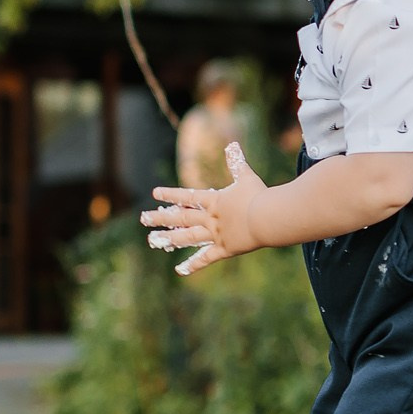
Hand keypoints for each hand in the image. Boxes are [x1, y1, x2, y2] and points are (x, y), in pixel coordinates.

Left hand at [142, 140, 265, 275]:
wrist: (268, 218)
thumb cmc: (259, 196)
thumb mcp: (247, 177)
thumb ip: (237, 162)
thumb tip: (232, 144)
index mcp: (214, 201)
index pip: (188, 196)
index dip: (171, 194)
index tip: (155, 193)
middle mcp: (210, 218)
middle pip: (181, 217)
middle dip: (161, 217)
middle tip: (143, 218)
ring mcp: (216, 235)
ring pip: (188, 237)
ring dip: (169, 238)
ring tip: (152, 240)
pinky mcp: (225, 249)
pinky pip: (206, 258)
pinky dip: (194, 264)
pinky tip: (179, 270)